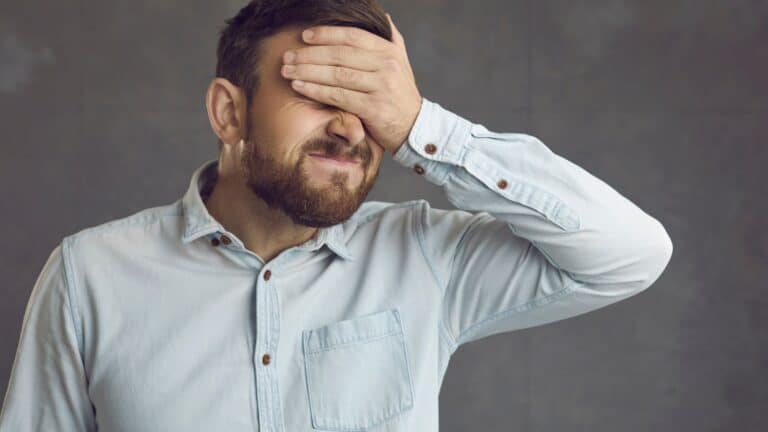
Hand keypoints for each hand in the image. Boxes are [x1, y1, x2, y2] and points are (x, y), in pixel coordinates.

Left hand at [281, 13, 422, 154]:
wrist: (415, 128)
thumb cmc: (401, 95)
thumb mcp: (402, 63)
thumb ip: (392, 39)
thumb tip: (383, 16)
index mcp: (389, 51)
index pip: (352, 36)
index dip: (326, 34)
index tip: (304, 36)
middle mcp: (386, 65)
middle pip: (340, 55)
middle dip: (309, 54)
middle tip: (287, 56)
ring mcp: (381, 86)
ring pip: (336, 75)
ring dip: (307, 72)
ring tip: (287, 71)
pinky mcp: (373, 108)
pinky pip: (338, 96)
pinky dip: (315, 91)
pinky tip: (299, 87)